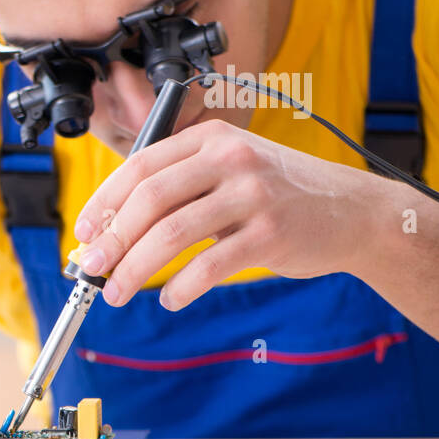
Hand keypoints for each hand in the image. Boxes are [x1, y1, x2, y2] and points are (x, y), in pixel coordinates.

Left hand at [72, 119, 367, 310]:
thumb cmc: (278, 195)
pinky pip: (210, 265)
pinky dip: (182, 287)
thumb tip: (110, 234)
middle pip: (150, 199)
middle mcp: (230, 159)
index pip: (140, 166)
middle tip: (90, 268)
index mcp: (210, 139)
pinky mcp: (271, 233)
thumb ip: (178, 191)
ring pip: (173, 233)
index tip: (83, 233)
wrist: (355, 212)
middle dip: (112, 238)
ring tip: (116, 292)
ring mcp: (253, 194)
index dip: (103, 202)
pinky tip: (170, 299)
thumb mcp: (228, 173)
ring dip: (135, 268)